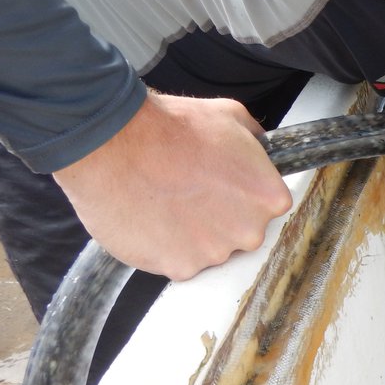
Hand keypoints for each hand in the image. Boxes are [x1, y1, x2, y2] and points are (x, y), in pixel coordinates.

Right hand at [53, 91, 292, 278]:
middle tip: (191, 194)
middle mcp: (249, 232)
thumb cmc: (171, 128)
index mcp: (268, 197)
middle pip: (241, 232)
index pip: (267, 206)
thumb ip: (255, 141)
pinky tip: (152, 220)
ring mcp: (215, 253)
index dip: (242, 194)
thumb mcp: (230, 116)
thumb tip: (261, 147)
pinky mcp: (180, 268)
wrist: (116, 145)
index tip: (222, 185)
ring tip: (166, 204)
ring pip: (209, 249)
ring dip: (192, 234)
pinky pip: (178, 261)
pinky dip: (164, 246)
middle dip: (220, 216)